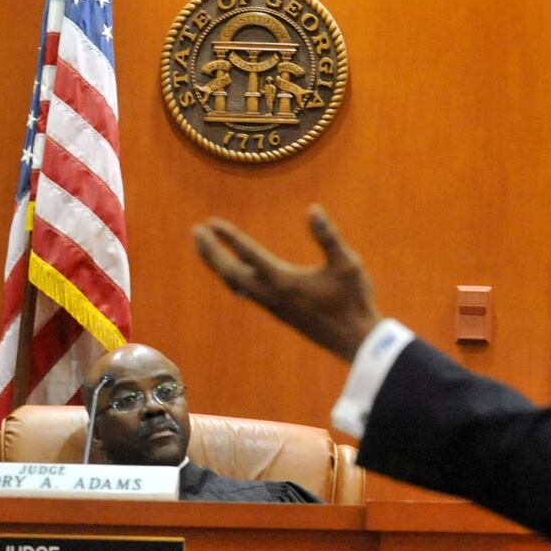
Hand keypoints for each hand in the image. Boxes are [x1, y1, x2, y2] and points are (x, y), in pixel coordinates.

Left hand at [193, 205, 382, 361]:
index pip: (248, 254)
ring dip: (218, 265)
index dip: (228, 236)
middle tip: (195, 232)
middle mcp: (271, 294)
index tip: (210, 222)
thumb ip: (328, 237)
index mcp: (284, 280)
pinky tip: (234, 276)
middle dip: (211, 252)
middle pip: (230, 272)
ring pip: (235, 284)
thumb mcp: (347, 264)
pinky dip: (233, 278)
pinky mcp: (278, 313)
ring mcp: (272, 306)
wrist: (355, 341)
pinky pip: (246, 293)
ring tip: (206, 250)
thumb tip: (313, 209)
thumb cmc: (354, 301)